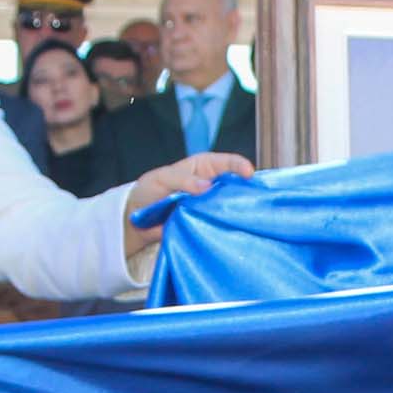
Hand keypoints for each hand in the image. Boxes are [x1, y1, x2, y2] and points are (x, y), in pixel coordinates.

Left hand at [124, 153, 253, 258]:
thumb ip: (183, 180)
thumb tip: (207, 186)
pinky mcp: (207, 224)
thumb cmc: (149, 191)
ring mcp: (210, 206)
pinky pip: (221, 224)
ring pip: (230, 206)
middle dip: (246, 189)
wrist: (136, 221)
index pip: (226, 163)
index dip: (239, 166)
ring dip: (237, 210)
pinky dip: (227, 227)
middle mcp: (211, 185)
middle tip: (256, 197)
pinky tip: (234, 230)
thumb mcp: (162, 178)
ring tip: (247, 214)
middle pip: (235, 185)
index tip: (249, 173)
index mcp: (202, 167)